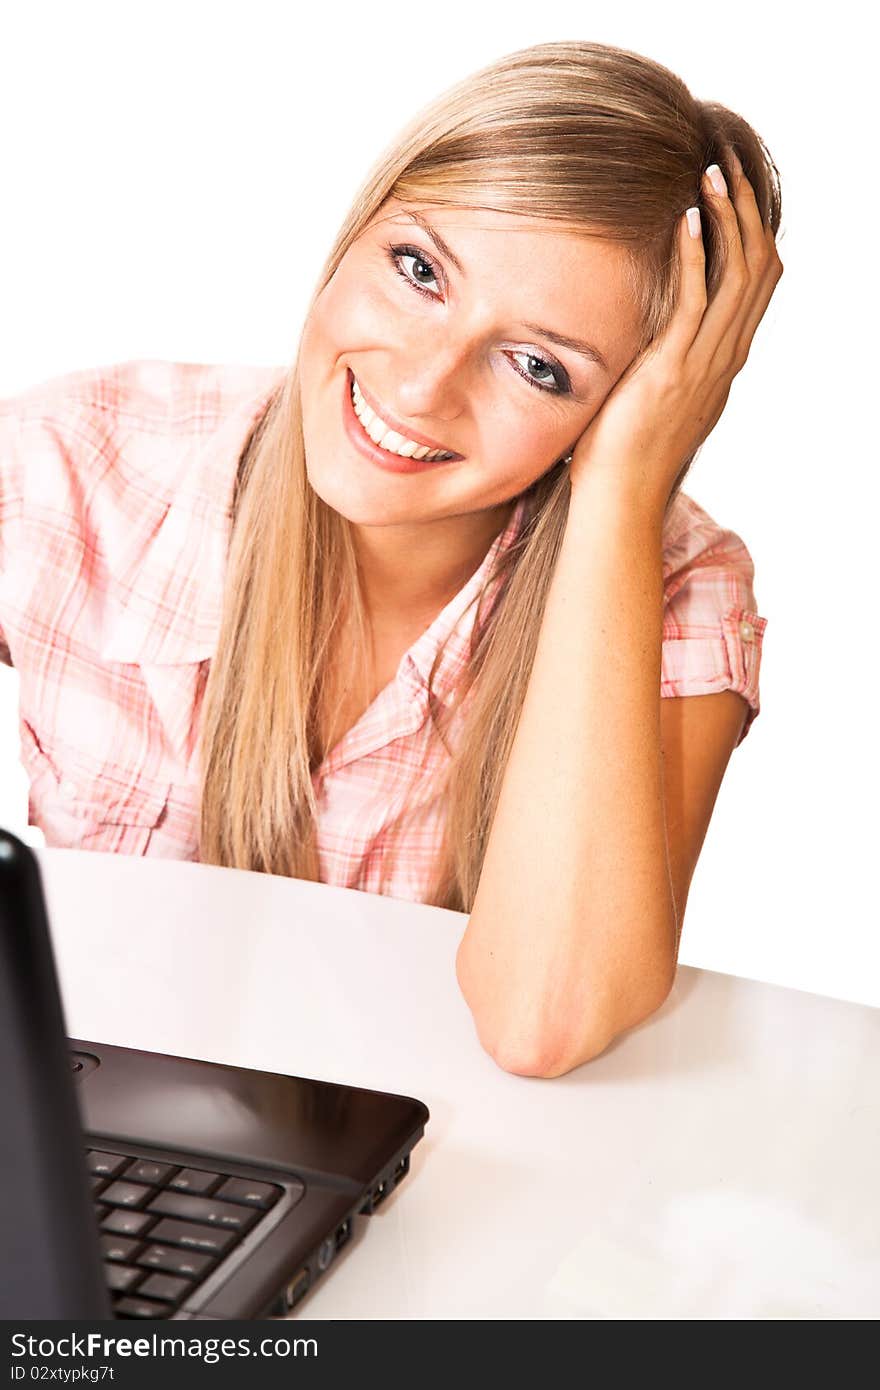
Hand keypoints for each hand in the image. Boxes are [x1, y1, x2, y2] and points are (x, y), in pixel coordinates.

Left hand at [567, 150, 783, 514]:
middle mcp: (724, 356)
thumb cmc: (625, 451)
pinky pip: (695, 302)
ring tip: (712, 174)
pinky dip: (696, 256)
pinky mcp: (673, 370)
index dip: (753, 230)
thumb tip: (648, 330)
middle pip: (758, 267)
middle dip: (747, 210)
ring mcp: (704, 363)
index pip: (758, 282)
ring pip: (736, 277)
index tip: (736, 189)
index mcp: (724, 359)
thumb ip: (665, 357)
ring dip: (727, 219)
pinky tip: (687, 219)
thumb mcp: (657, 393)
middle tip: (729, 162)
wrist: (621, 497)